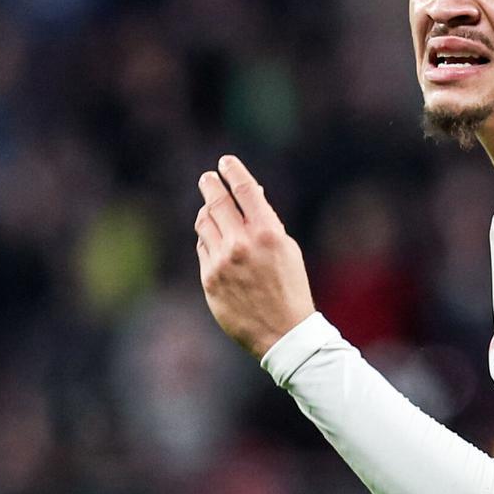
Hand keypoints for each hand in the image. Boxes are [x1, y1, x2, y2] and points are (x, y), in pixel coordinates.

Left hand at [194, 155, 315, 358]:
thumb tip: (252, 195)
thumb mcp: (288, 249)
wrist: (282, 331)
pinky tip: (215, 242)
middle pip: (216, 202)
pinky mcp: (209, 279)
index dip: (233, 172)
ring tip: (210, 208)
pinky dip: (208, 240)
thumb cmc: (290, 287)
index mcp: (267, 233)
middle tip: (207, 177)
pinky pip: (203, 249)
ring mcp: (222, 262)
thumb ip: (267, 222)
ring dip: (207, 212)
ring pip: (204, 224)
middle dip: (210, 185)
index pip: (245, 191)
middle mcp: (242, 244)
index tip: (226, 162)